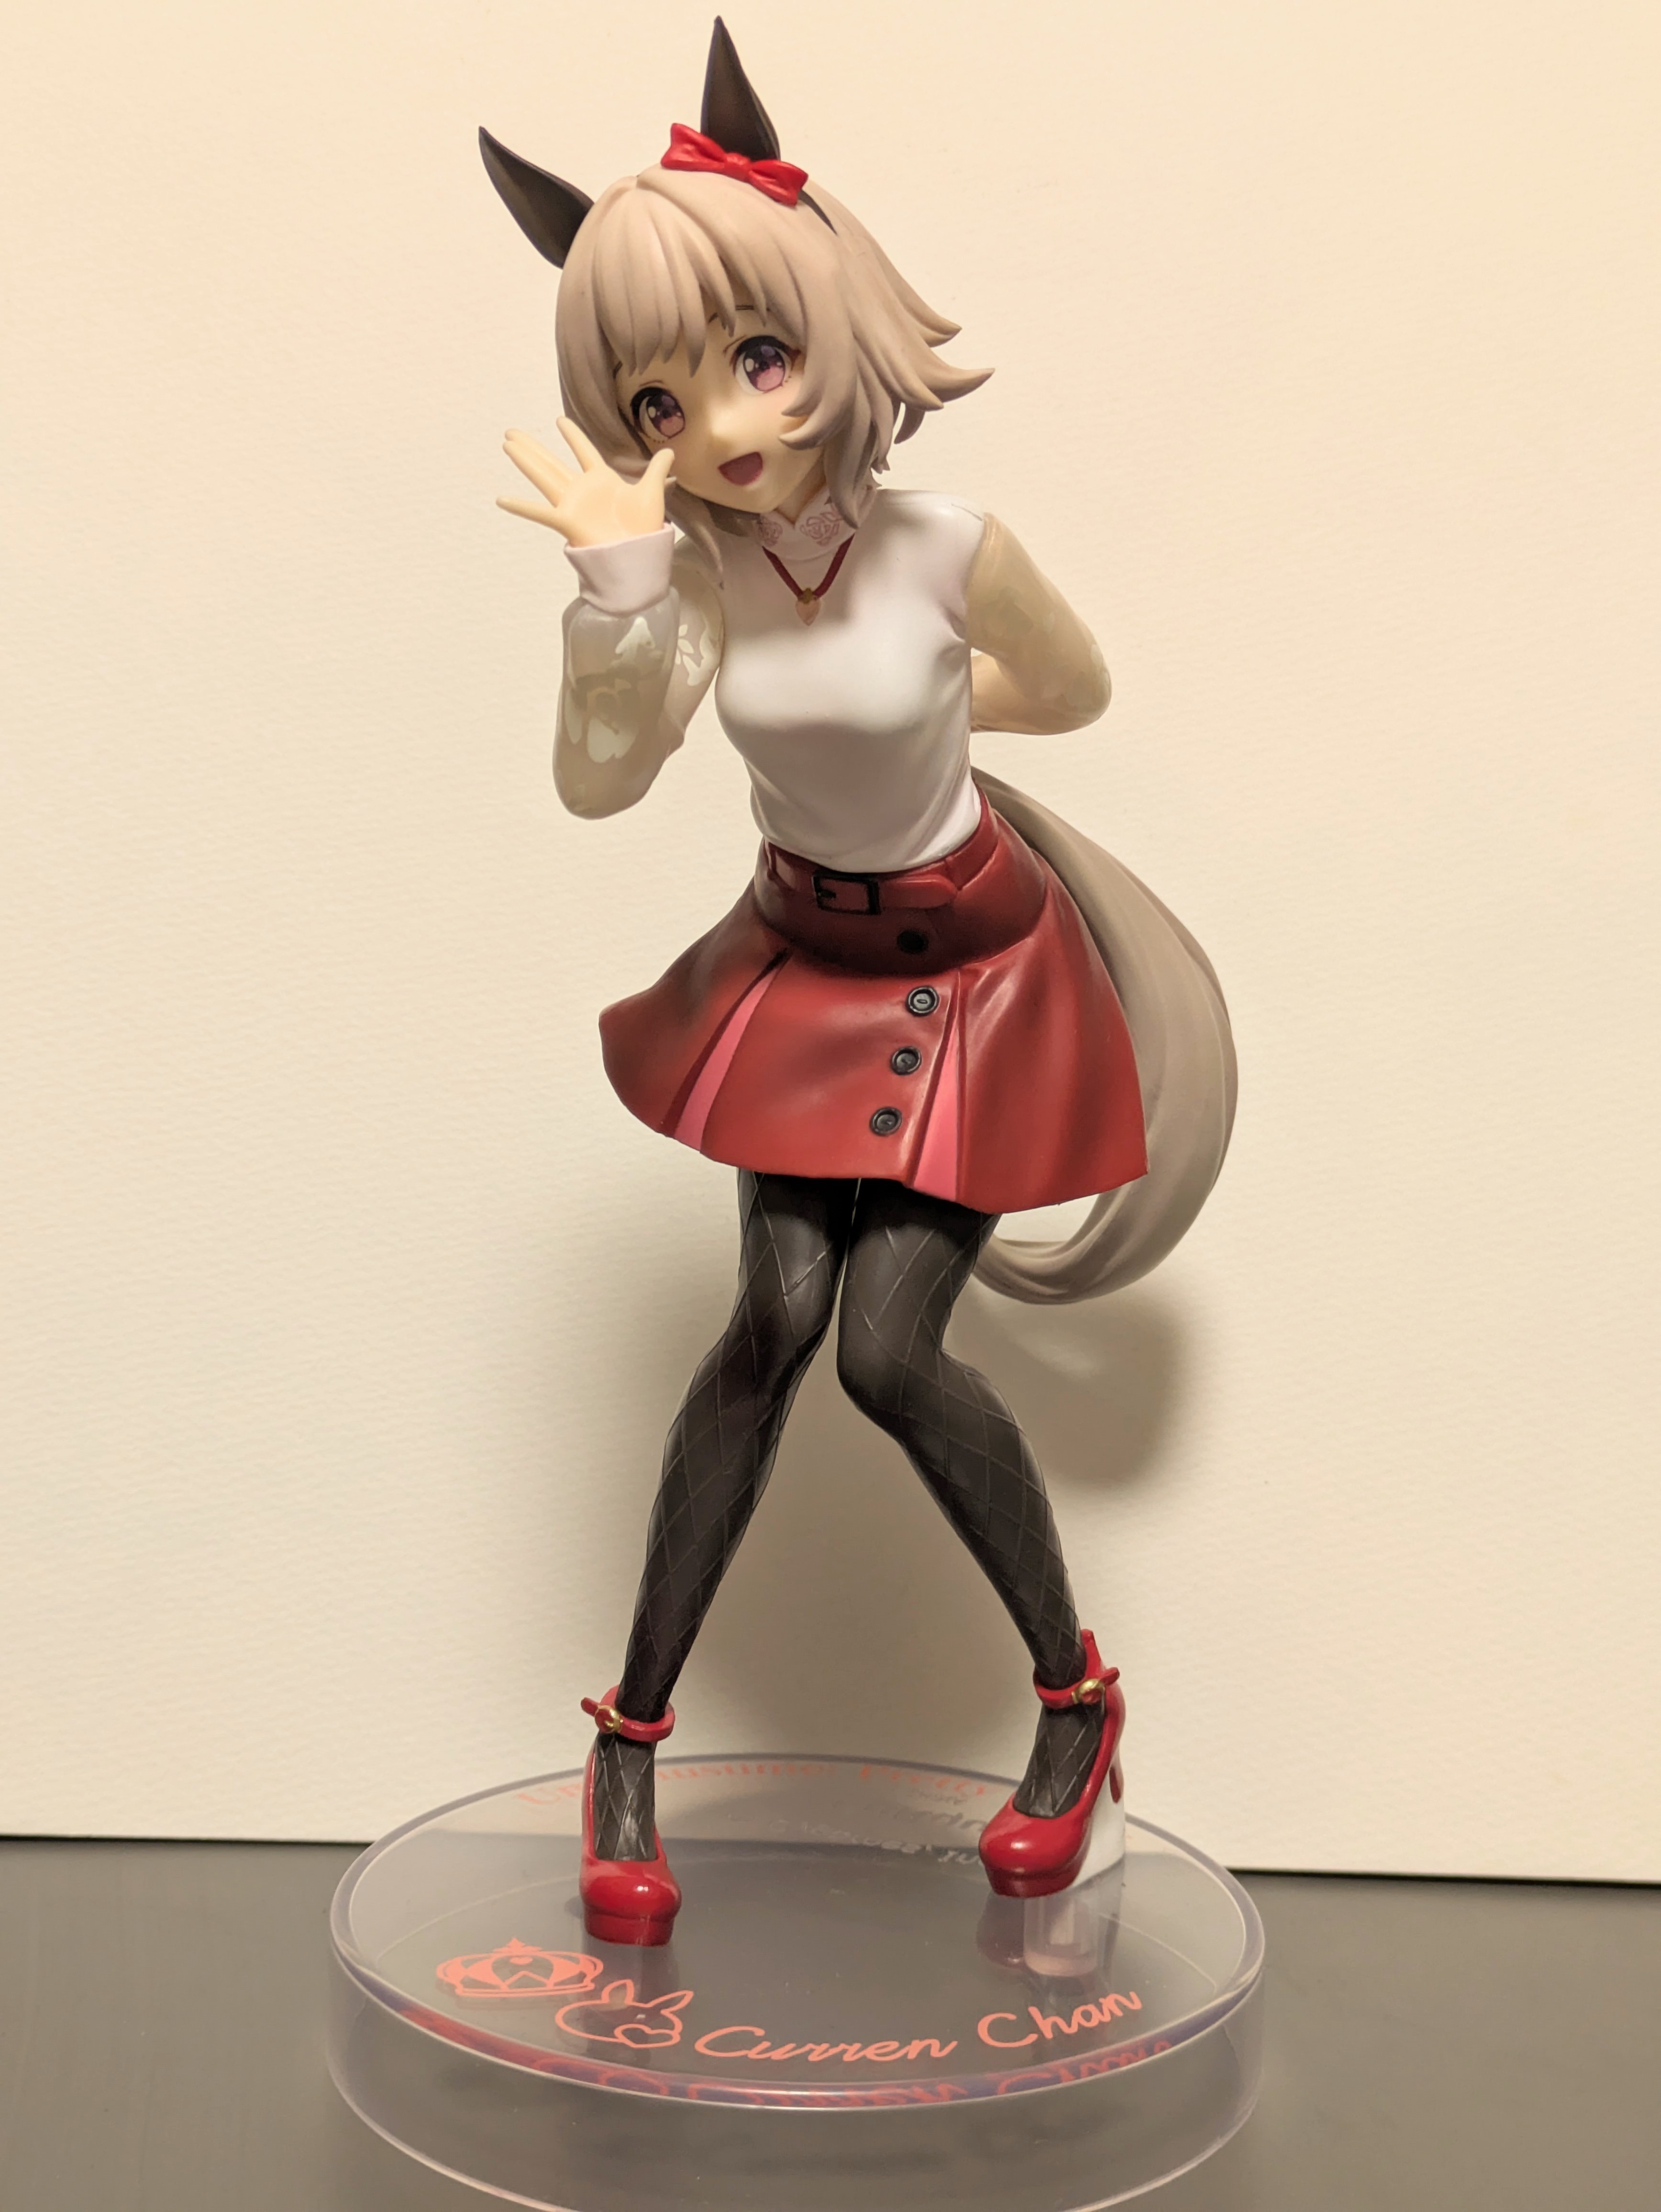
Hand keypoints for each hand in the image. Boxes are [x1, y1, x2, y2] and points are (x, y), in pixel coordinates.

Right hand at [498, 418, 674, 547]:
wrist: (639, 556)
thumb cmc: (644, 528)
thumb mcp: (652, 492)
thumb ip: (656, 470)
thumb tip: (670, 451)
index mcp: (601, 479)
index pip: (584, 450)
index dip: (573, 435)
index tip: (560, 420)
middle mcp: (582, 489)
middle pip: (552, 462)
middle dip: (533, 447)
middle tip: (511, 431)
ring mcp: (572, 504)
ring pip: (543, 477)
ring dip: (525, 461)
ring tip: (507, 444)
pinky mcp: (567, 522)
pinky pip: (540, 513)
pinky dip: (521, 507)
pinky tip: (502, 499)